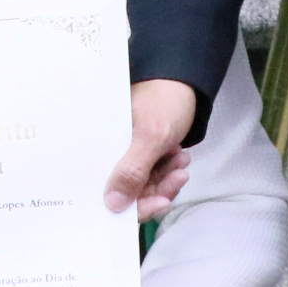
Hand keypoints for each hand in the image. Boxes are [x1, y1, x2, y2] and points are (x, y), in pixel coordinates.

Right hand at [110, 79, 197, 216]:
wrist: (184, 82)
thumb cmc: (163, 100)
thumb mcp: (150, 137)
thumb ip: (132, 171)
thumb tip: (112, 205)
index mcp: (102, 146)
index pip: (107, 190)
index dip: (132, 204)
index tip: (160, 203)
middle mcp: (112, 153)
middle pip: (127, 191)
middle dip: (157, 188)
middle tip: (178, 177)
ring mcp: (127, 154)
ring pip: (144, 185)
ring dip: (167, 179)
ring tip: (181, 160)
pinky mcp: (142, 154)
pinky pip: (153, 175)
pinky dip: (169, 171)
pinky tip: (179, 158)